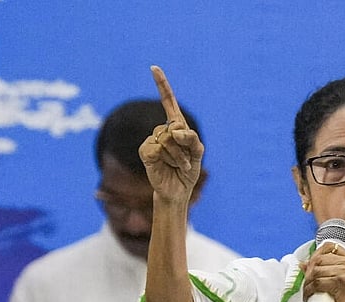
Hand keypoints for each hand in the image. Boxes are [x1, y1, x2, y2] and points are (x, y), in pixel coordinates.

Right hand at [139, 65, 203, 205]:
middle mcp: (163, 130)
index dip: (162, 85)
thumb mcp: (198, 153)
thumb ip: (192, 139)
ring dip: (178, 156)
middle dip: (185, 146)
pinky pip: (157, 148)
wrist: (177, 190)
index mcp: (177, 126)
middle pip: (175, 127)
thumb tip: (174, 130)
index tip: (154, 68)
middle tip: (186, 160)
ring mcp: (153, 140)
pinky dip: (167, 159)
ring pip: (168, 140)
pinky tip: (166, 166)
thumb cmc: (188, 170)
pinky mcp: (146, 151)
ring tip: (178, 165)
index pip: (169, 102)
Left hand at [301, 243, 344, 301]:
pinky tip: (309, 297)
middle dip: (308, 273)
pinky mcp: (343, 281)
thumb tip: (303, 263)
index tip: (310, 270)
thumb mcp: (334, 281)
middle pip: (319, 259)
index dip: (314, 257)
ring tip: (309, 292)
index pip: (327, 247)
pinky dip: (309, 290)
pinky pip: (317, 282)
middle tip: (308, 285)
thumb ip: (321, 269)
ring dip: (307, 283)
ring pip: (316, 271)